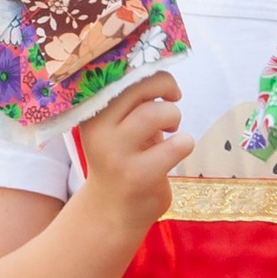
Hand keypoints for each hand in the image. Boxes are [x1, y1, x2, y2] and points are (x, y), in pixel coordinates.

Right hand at [72, 71, 185, 243]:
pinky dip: (184, 143)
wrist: (111, 211)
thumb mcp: (116, 126)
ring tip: (172, 129)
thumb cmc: (121, 157)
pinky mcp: (139, 176)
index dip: (147, 69)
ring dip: (174, 115)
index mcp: (91, 112)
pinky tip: (176, 149)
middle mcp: (99, 130)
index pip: (118, 73)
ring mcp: (118, 154)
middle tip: (173, 96)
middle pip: (138, 86)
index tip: (160, 84)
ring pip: (156, 113)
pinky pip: (176, 146)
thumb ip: (131, 99)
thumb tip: (160, 66)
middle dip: (165, 85)